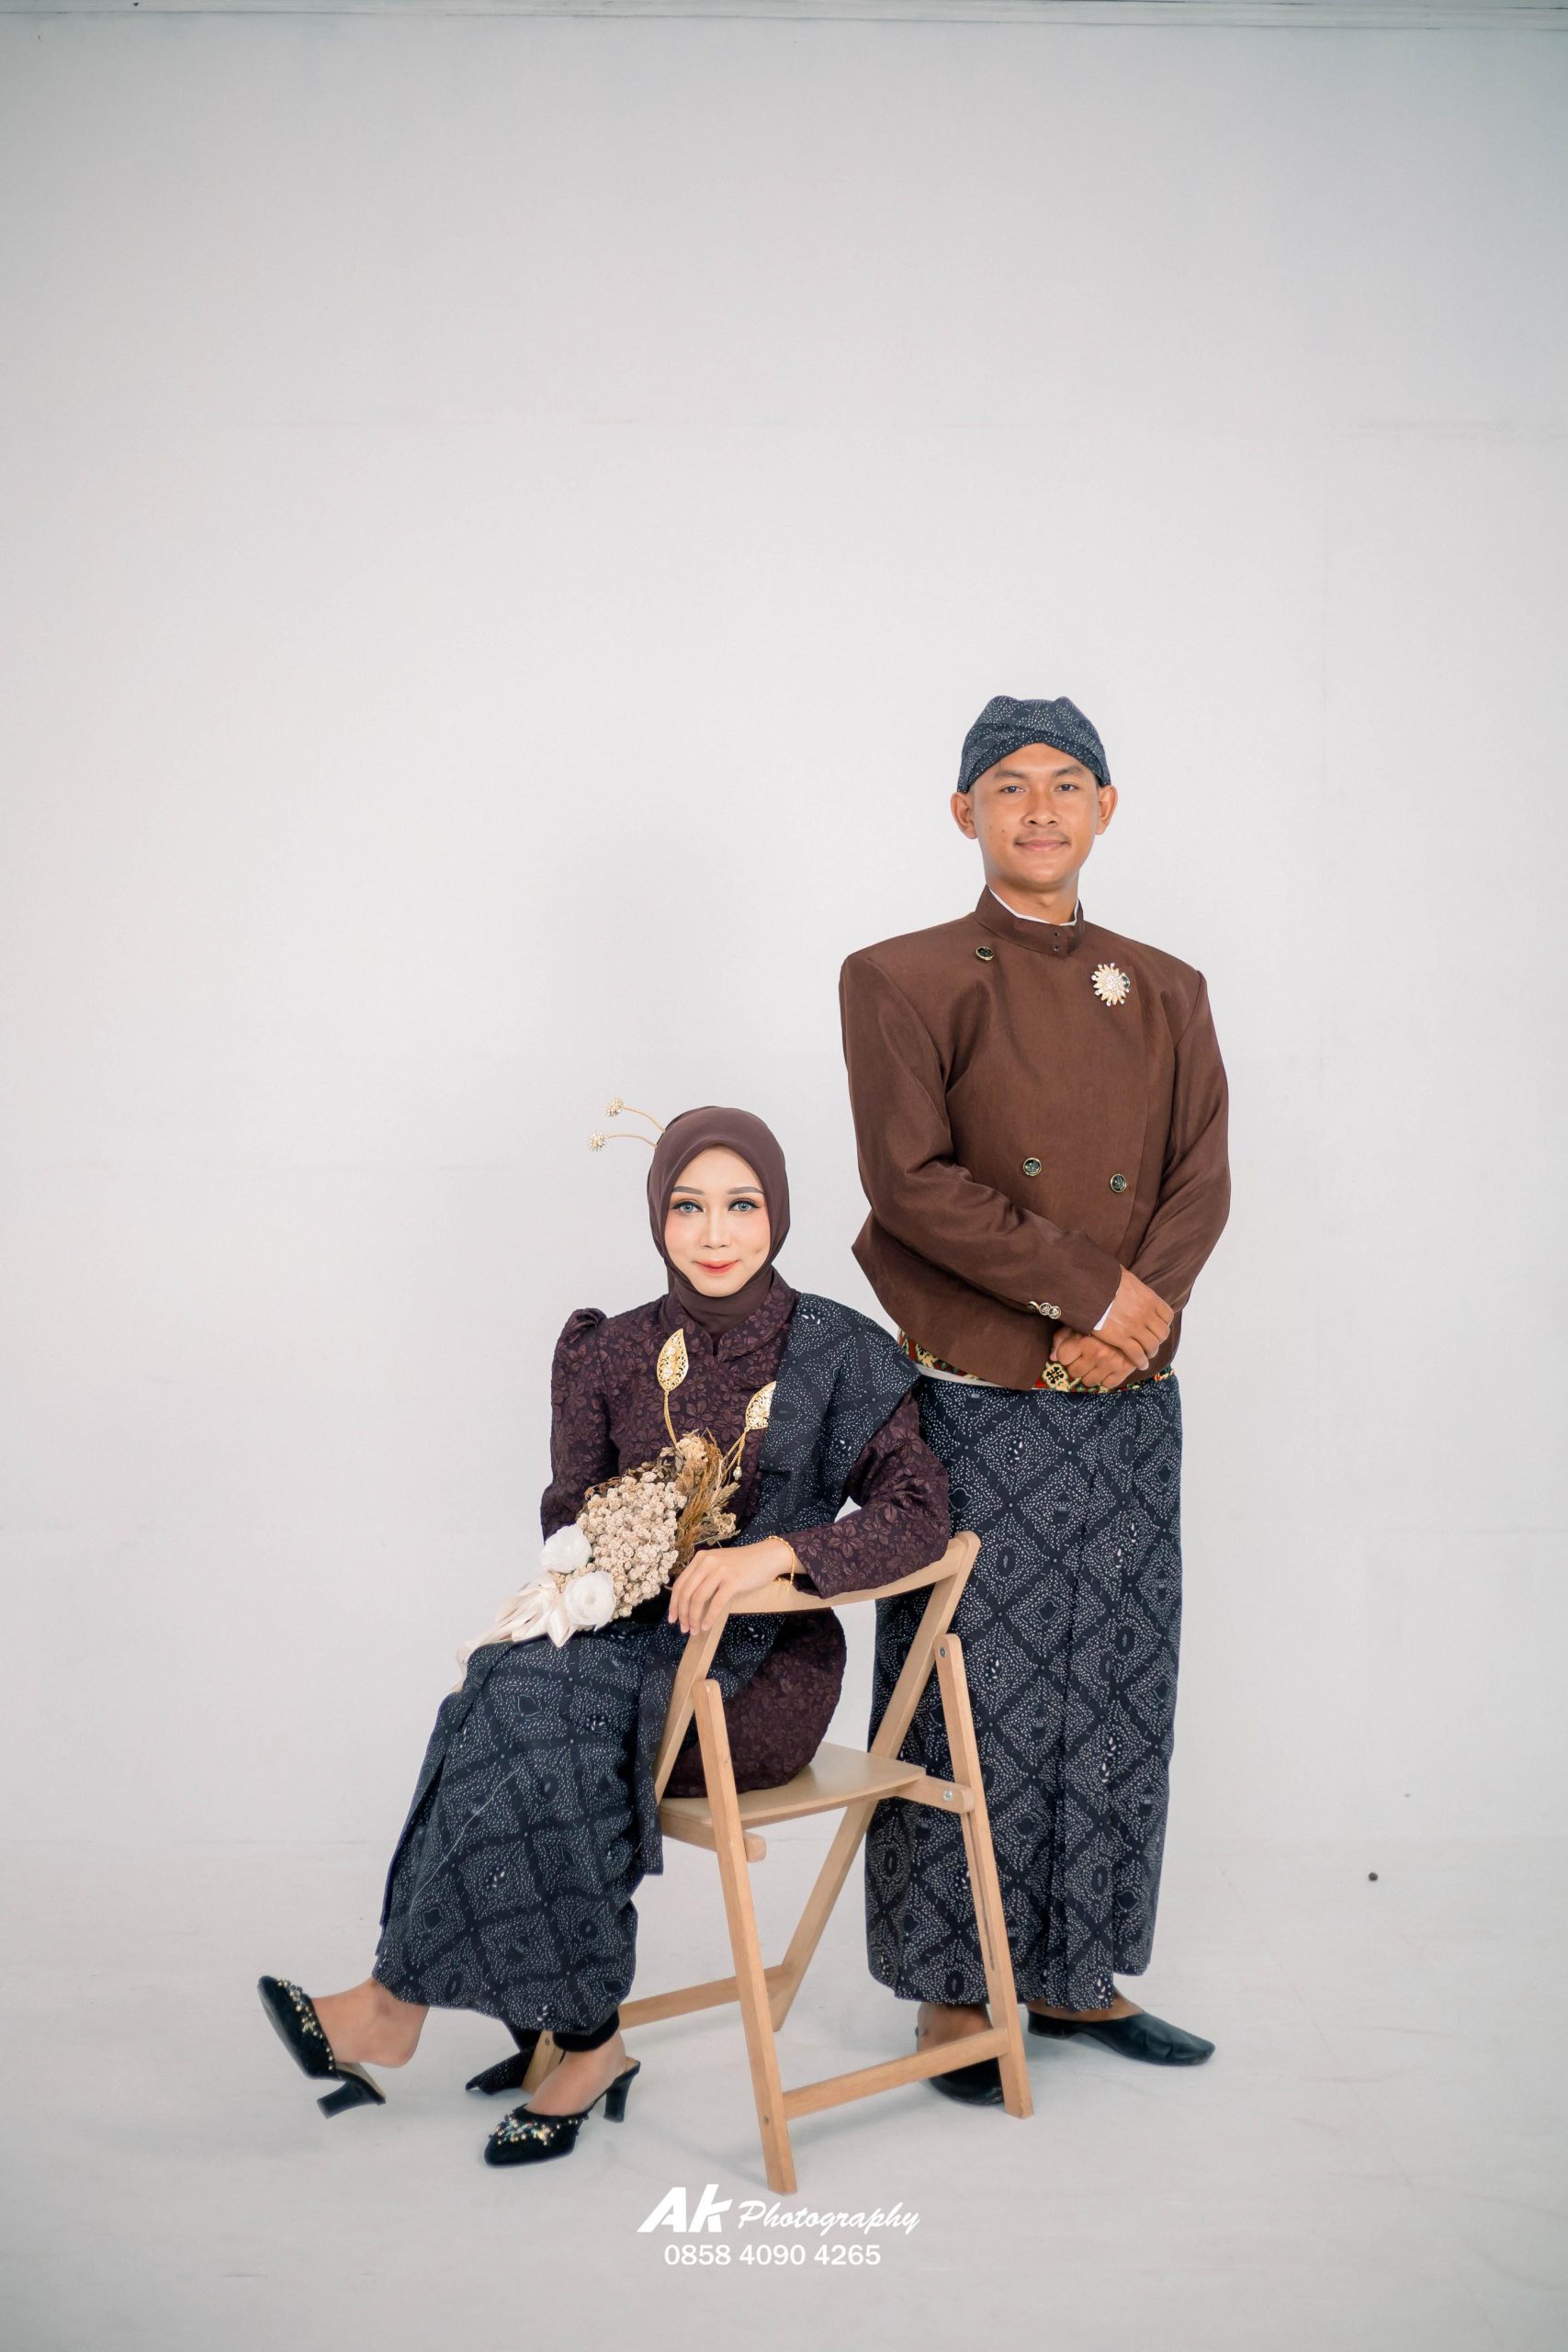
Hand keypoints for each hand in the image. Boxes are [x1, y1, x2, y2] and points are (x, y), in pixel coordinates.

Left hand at [667, 1536, 799, 1636]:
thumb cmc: (743, 1564)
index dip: (673, 1604)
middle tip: (684, 1629)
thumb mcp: (718, 1563)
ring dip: (694, 1619)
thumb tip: (688, 1602)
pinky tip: (706, 1626)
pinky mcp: (733, 1581)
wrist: (767, 1556)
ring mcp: (720, 1571)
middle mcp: (707, 1562)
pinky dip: (709, 1617)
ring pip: (698, 1599)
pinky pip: (716, 1603)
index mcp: (700, 1559)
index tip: (672, 1619)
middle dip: (683, 1615)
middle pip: (686, 1593)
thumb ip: (703, 1575)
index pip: (680, 1584)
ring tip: (695, 1630)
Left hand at [1051, 1328, 1138, 1390]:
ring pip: (1088, 1381)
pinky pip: (1107, 1384)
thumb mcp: (1080, 1322)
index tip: (1072, 1349)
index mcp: (1084, 1340)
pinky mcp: (1124, 1371)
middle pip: (1073, 1372)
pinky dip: (1106, 1378)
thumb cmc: (1103, 1320)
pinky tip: (1107, 1367)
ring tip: (1094, 1362)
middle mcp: (1096, 1354)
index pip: (1062, 1358)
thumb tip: (1052, 1356)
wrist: (1135, 1319)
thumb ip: (1062, 1337)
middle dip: (1076, 1365)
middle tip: (1083, 1356)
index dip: (1065, 1354)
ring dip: (1089, 1373)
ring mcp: (1111, 1364)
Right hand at [1093, 1268, 1173, 1370]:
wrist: (1088, 1287)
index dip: (1163, 1323)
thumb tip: (1127, 1282)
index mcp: (1149, 1298)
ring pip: (1152, 1346)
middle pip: (1162, 1333)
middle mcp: (1146, 1314)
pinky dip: (1140, 1361)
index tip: (1156, 1326)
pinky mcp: (1121, 1338)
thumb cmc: (1103, 1279)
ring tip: (1146, 1355)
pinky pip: (1136, 1354)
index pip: (1167, 1315)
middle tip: (1151, 1342)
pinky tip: (1140, 1364)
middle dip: (1157, 1339)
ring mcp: (1135, 1328)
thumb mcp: (1124, 1276)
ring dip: (1150, 1352)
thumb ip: (1132, 1285)